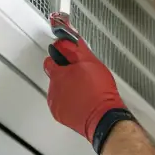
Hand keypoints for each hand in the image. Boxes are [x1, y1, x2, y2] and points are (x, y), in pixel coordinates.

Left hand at [43, 14, 135, 152]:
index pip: (51, 57)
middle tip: (80, 74)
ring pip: (58, 88)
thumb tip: (68, 37)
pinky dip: (68, 100)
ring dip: (67, 87)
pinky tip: (81, 99)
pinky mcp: (60, 114)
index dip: (60, 54)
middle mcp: (53, 88)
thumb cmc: (100, 92)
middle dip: (64, 71)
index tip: (67, 53)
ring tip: (83, 88)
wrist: (104, 117)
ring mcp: (56, 102)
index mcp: (58, 74)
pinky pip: (61, 103)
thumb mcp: (91, 63)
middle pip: (54, 74)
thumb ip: (77, 48)